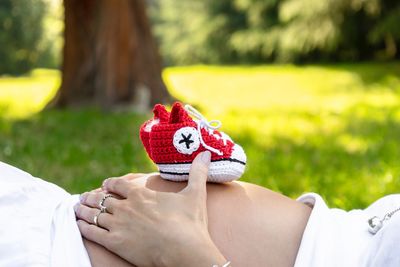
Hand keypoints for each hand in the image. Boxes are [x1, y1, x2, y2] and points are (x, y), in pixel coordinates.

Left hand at [75, 151, 226, 266]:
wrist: (185, 251)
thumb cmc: (190, 222)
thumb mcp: (195, 194)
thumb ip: (198, 173)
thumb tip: (206, 154)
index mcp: (141, 194)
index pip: (118, 184)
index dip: (110, 184)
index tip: (106, 185)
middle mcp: (126, 207)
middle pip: (102, 198)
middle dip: (93, 196)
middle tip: (85, 196)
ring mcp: (119, 225)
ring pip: (94, 213)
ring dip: (84, 209)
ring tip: (77, 207)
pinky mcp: (115, 243)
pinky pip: (92, 232)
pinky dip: (83, 226)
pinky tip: (77, 224)